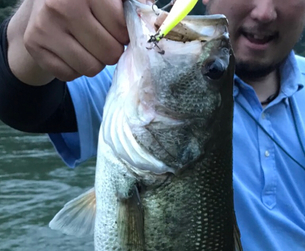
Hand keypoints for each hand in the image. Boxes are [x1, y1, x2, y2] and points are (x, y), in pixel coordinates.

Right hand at [8, 0, 128, 83]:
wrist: (43, 3)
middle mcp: (61, 5)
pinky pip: (70, 75)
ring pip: (91, 68)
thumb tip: (156, 20)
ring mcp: (45, 26)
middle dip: (111, 51)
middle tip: (102, 40)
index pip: (121, 29)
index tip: (115, 28)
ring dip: (94, 62)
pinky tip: (70, 51)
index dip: (123, 34)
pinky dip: (74, 69)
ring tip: (87, 46)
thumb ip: (130, 7)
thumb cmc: (86, 2)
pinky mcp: (34, 45)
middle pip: (109, 53)